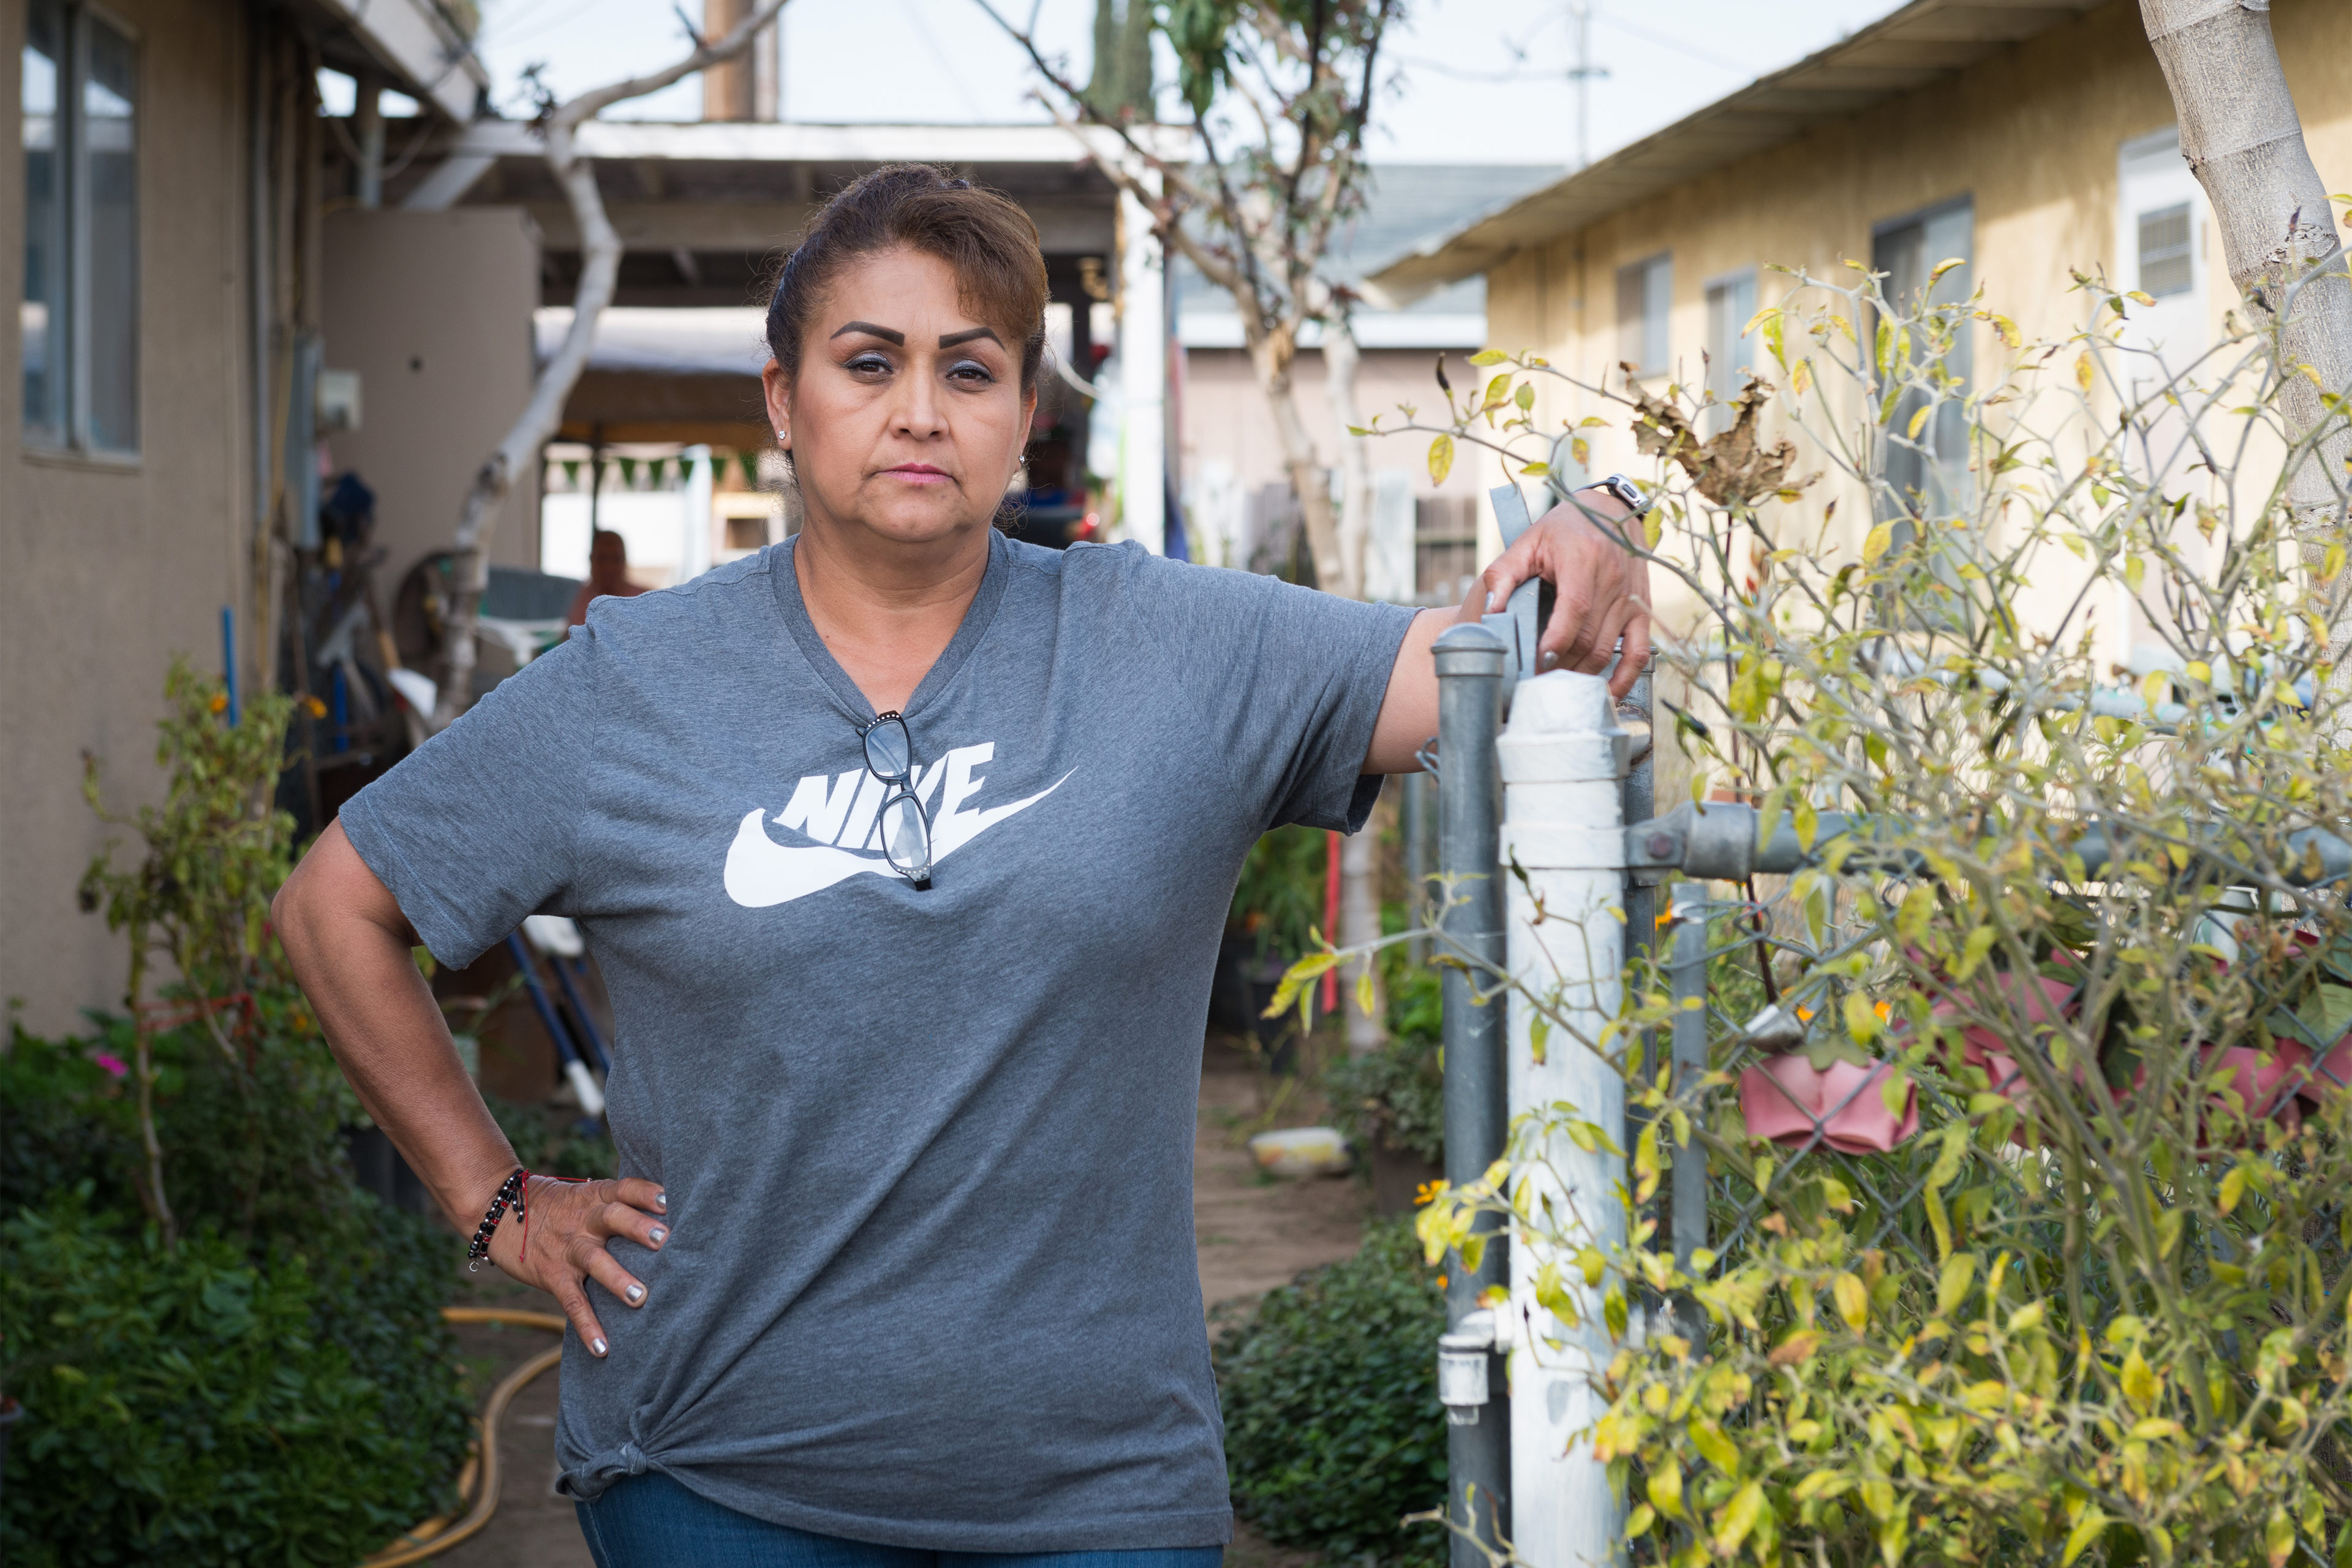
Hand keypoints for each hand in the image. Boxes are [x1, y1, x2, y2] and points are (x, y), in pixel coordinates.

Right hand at [487, 1174, 668, 1356]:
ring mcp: (569, 1248)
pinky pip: (572, 1302)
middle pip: (613, 1217)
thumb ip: (619, 1204)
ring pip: (595, 1260)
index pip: (625, 1188)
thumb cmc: (558, 1206)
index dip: (647, 1192)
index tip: (670, 1200)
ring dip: (617, 1278)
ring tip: (640, 1297)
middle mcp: (585, 1220)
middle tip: (664, 1239)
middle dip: (638, 1228)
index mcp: (597, 1196)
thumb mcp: (586, 1196)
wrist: (499, 1210)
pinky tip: (602, 1349)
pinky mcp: (553, 1275)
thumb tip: (668, 1216)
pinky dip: (587, 1326)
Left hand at [1477, 489, 1651, 697]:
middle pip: (1589, 638)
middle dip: (1562, 667)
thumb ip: (1503, 575)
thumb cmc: (1564, 529)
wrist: (1612, 512)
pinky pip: (1638, 651)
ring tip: (1557, 691)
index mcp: (1583, 559)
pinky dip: (1624, 678)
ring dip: (1582, 676)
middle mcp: (1613, 580)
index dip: (1557, 640)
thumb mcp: (1528, 542)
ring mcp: (1631, 598)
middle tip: (1537, 686)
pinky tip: (1605, 696)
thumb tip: (1490, 612)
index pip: (1575, 609)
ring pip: (1608, 650)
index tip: (1538, 663)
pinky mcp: (1642, 610)